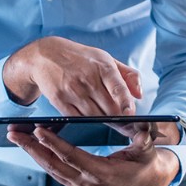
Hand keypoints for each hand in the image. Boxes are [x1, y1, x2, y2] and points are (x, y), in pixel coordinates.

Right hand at [4, 36, 141, 115]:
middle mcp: (87, 79)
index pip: (117, 86)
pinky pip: (78, 118)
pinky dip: (88, 122)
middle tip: (131, 129)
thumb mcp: (105, 58)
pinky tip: (95, 122)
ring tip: (116, 126)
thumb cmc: (81, 58)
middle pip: (108, 107)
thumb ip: (127, 75)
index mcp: (102, 66)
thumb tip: (140, 94)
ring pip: (94, 116)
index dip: (125, 101)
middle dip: (121, 120)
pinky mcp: (60, 101)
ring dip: (106, 123)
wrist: (45, 56)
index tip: (131, 114)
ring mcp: (72, 91)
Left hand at [6, 123, 178, 185]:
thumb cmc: (146, 163)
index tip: (38, 130)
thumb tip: (142, 127)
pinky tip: (34, 147)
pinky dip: (45, 159)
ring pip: (52, 170)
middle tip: (14, 134)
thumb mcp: (147, 150)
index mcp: (103, 174)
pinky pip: (58, 174)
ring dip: (33, 153)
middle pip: (54, 165)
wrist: (148, 184)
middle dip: (32, 148)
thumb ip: (143, 139)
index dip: (54, 143)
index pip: (72, 157)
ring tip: (17, 138)